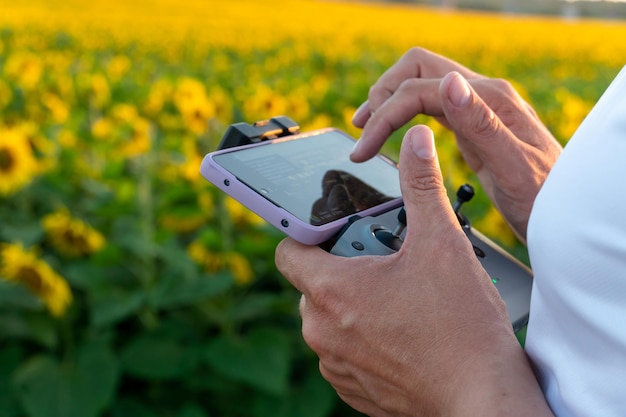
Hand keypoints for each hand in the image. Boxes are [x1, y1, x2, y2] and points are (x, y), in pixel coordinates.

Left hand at [276, 126, 552, 416]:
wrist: (483, 399)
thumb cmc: (462, 326)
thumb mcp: (441, 244)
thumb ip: (421, 186)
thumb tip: (416, 141)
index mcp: (330, 291)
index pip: (289, 249)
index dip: (308, 234)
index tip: (334, 231)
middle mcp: (320, 331)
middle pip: (313, 282)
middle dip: (342, 267)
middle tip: (385, 262)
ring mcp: (334, 364)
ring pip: (328, 317)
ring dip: (353, 304)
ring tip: (398, 298)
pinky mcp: (351, 389)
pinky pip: (343, 351)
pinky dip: (363, 338)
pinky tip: (401, 332)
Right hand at [351, 48, 561, 239]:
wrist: (565, 215)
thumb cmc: (546, 199)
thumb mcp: (513, 167)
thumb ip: (481, 122)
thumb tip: (449, 82)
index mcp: (489, 100)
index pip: (420, 88)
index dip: (385, 114)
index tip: (364, 147)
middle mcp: (482, 96)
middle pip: (416, 69)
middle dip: (381, 96)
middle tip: (361, 130)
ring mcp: (477, 108)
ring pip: (420, 84)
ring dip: (389, 101)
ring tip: (366, 128)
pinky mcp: (474, 125)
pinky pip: (431, 106)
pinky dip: (405, 114)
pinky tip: (395, 132)